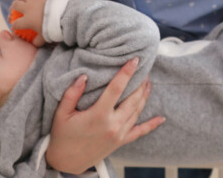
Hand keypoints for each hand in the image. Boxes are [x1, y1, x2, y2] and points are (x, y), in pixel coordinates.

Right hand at [9, 0, 50, 46]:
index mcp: (26, 20)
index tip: (14, 27)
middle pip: (15, 5)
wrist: (60, 16)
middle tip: (14, 10)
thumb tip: (34, 44)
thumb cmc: (51, 28)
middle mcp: (27, 8)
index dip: (13, 26)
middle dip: (12, 8)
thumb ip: (37, 41)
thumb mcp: (44, 38)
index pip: (16, 24)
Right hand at [45, 58, 165, 173]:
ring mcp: (119, 134)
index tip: (135, 60)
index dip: (127, 72)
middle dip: (140, 82)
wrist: (66, 161)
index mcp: (98, 115)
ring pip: (137, 111)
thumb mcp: (62, 113)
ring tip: (148, 82)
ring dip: (144, 96)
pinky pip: (140, 132)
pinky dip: (152, 125)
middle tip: (144, 69)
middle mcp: (113, 124)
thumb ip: (72, 93)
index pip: (117, 88)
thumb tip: (84, 76)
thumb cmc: (62, 135)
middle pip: (133, 98)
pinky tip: (161, 118)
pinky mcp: (121, 141)